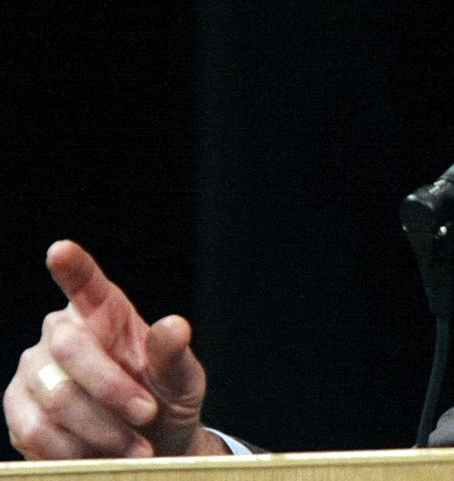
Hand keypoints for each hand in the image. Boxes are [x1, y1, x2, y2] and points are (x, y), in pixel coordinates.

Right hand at [4, 241, 227, 458]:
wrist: (147, 449)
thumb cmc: (165, 402)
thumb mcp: (183, 381)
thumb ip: (174, 356)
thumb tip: (175, 325)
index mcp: (104, 313)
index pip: (86, 283)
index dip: (73, 267)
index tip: (61, 250)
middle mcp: (60, 334)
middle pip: (70, 348)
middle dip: (113, 388)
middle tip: (148, 413)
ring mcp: (32, 372)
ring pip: (55, 396)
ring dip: (101, 429)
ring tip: (136, 447)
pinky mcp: (18, 411)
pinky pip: (36, 431)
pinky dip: (75, 450)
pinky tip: (102, 456)